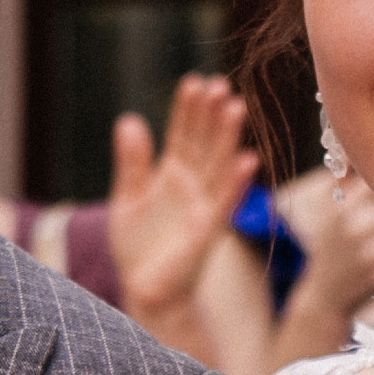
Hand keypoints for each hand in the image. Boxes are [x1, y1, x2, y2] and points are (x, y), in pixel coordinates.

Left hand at [105, 74, 257, 325]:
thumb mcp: (127, 199)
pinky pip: (224, 203)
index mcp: (172, 175)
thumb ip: (131, 163)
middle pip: (204, 143)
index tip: (194, 82)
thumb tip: (129, 119)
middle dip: (211, 115)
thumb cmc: (138, 248)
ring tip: (234, 107)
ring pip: (218, 167)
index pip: (183, 134)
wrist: (145, 292)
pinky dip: (235, 183)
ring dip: (227, 139)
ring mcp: (203, 207)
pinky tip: (246, 160)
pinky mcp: (208, 232)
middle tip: (219, 83)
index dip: (187, 110)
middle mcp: (192, 187)